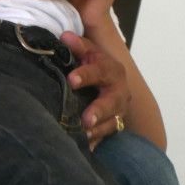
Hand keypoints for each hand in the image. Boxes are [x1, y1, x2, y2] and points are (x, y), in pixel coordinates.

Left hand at [60, 32, 130, 149]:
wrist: (109, 79)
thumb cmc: (93, 63)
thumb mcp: (87, 51)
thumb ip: (77, 45)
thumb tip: (65, 37)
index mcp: (112, 70)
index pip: (100, 71)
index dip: (86, 74)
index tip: (71, 79)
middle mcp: (119, 91)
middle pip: (112, 102)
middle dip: (100, 110)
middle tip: (87, 118)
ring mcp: (118, 111)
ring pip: (112, 122)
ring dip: (98, 129)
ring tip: (83, 135)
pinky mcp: (113, 125)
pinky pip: (105, 136)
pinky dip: (96, 142)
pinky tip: (86, 148)